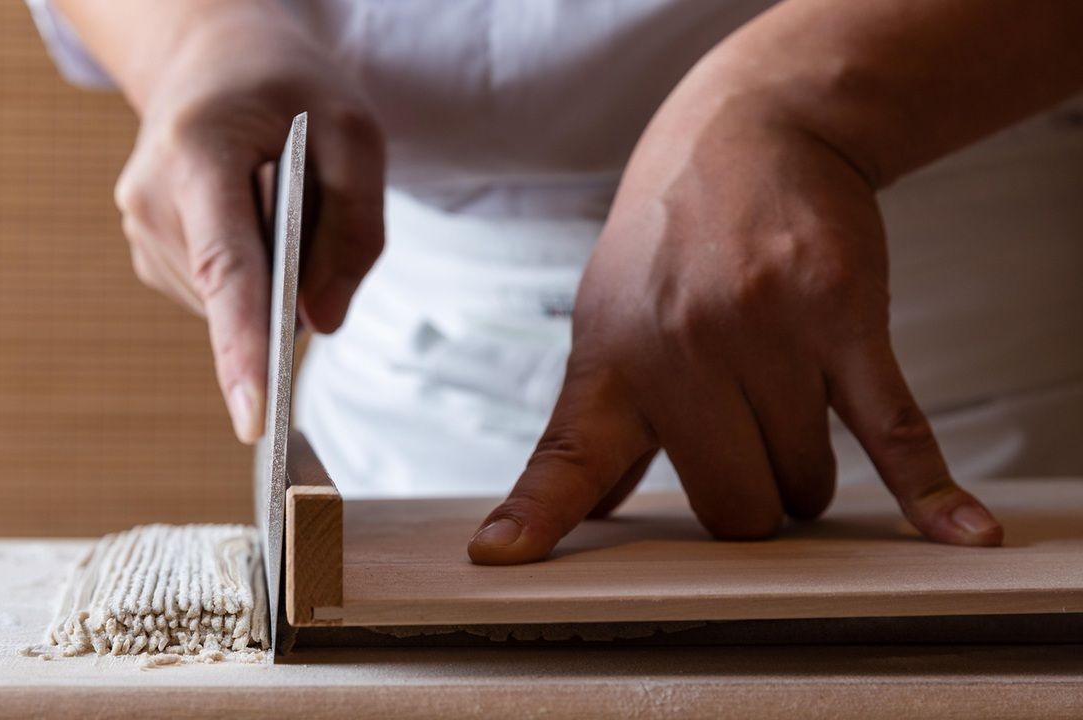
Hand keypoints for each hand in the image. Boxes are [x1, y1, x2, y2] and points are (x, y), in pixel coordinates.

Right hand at [102, 2, 384, 441]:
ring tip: (273, 198)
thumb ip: (355, 229)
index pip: (225, 267)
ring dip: (272, 278)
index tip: (255, 420)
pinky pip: (219, 298)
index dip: (243, 348)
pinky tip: (253, 222)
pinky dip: (253, 279)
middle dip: (288, 286)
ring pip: (228, 304)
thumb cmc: (288, 90)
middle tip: (312, 209)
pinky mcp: (150, 253)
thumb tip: (322, 324)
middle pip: (234, 293)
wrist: (212, 58)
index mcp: (195, 150)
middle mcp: (150, 197)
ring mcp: (141, 228)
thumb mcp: (354, 133)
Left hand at [468, 83, 1002, 563]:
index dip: (536, 517)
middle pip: (731, 508)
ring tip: (792, 405)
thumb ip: (599, 424)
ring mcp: (759, 333)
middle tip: (751, 451)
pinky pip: (887, 429)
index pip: (566, 459)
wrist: (746, 133)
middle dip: (751, 501)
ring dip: (809, 470)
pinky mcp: (839, 316)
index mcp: (610, 362)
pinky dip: (926, 487)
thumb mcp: (608, 320)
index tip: (501, 555)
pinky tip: (956, 529)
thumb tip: (582, 513)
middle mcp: (674, 350)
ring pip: (805, 482)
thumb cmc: (671, 243)